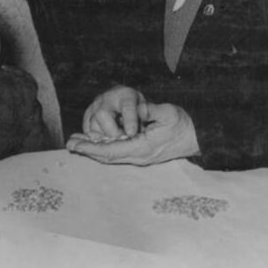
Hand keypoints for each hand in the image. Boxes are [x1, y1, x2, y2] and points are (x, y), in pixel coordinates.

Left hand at [66, 102, 199, 165]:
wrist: (197, 136)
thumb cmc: (183, 124)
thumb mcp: (168, 112)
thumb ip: (149, 110)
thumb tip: (135, 110)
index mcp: (142, 147)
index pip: (111, 150)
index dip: (91, 148)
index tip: (76, 145)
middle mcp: (138, 156)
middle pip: (107, 156)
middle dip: (87, 150)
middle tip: (69, 144)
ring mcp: (140, 157)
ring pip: (111, 156)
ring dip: (94, 150)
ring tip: (77, 143)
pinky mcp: (141, 153)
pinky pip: (118, 153)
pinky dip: (104, 149)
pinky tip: (96, 142)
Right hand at [82, 86, 146, 138]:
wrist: (126, 100)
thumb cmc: (139, 107)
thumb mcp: (148, 107)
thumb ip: (149, 112)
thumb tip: (144, 115)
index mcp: (126, 95)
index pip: (127, 107)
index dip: (129, 121)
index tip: (131, 133)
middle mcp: (108, 98)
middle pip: (102, 115)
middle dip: (111, 131)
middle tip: (122, 139)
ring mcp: (96, 105)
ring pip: (92, 124)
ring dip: (103, 136)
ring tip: (115, 140)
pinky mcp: (89, 113)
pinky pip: (86, 128)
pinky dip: (94, 137)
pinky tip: (104, 141)